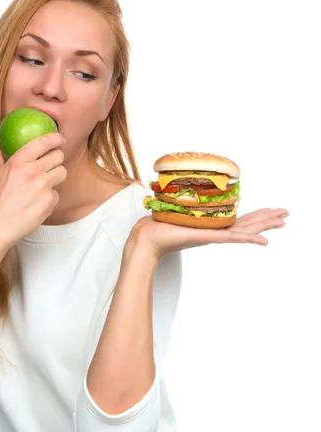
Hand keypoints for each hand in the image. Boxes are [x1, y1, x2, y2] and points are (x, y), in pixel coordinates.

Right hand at [0, 133, 66, 252]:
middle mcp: (32, 172)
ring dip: (56, 176)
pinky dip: (50, 196)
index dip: (56, 138)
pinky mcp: (49, 201)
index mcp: (18, 162)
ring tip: (44, 183)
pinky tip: (38, 201)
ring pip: (62, 172)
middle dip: (57, 158)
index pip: (43, 142)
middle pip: (58, 156)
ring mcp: (43, 187)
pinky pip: (57, 192)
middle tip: (52, 163)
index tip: (60, 139)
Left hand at [127, 207, 288, 260]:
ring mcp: (212, 236)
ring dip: (264, 225)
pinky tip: (263, 240)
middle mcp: (213, 231)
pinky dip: (248, 239)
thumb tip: (180, 190)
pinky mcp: (206, 238)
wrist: (145, 241)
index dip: (254, 215)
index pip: (237, 219)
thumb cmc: (155, 227)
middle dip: (267, 219)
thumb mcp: (174, 210)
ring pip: (244, 230)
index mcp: (209, 226)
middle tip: (286, 215)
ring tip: (282, 221)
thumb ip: (182, 204)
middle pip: (246, 224)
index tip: (270, 211)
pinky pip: (231, 238)